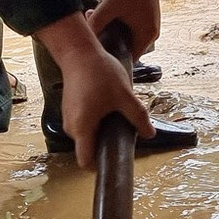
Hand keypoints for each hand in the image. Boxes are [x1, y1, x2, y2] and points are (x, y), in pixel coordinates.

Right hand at [33, 12, 153, 168]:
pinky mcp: (70, 108)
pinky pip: (84, 123)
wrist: (79, 51)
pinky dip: (96, 120)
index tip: (114, 162)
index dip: (99, 167)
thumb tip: (150, 134)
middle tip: (124, 131)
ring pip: (88, 134)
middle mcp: (71, 127)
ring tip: (117, 114)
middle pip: (89, 148)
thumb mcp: (125, 96)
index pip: (86, 161)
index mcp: (83, 128)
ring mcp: (69, 117)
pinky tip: (107, 106)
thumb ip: (138, 117)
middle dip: (106, 144)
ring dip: (102, 130)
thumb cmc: (99, 73)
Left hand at [89, 0, 162, 56]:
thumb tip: (82, 39)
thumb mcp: (109, 5)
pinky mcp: (143, 19)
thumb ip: (96, 23)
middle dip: (106, 41)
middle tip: (89, 33)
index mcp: (146, 36)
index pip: (127, 59)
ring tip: (94, 19)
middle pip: (125, 48)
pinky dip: (115, 24)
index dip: (109, 56)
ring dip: (109, 30)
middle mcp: (150, 34)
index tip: (92, 50)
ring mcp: (148, 27)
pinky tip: (101, 14)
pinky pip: (127, 28)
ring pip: (124, 37)